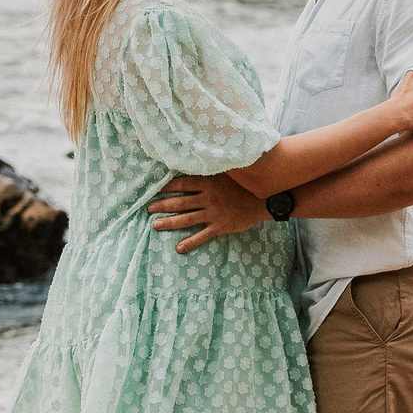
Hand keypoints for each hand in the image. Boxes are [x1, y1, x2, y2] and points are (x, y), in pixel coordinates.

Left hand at [148, 172, 264, 252]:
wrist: (264, 199)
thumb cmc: (246, 184)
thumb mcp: (229, 172)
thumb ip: (212, 171)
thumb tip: (196, 164)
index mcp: (209, 182)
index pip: (182, 183)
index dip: (167, 186)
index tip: (155, 189)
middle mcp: (208, 198)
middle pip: (180, 202)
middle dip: (162, 205)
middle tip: (148, 208)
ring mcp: (213, 213)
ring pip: (187, 218)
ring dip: (170, 222)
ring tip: (155, 225)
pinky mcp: (220, 226)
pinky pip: (202, 235)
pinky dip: (190, 242)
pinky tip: (179, 248)